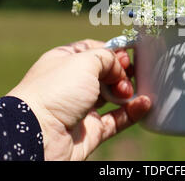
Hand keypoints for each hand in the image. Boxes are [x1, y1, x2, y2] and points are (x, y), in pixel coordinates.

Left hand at [7, 39, 150, 160]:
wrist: (39, 135)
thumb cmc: (56, 90)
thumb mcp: (84, 61)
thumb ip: (107, 57)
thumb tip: (119, 68)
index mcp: (64, 61)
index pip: (92, 50)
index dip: (111, 50)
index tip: (127, 53)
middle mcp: (72, 84)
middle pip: (105, 73)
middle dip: (121, 72)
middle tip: (129, 74)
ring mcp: (81, 108)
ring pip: (112, 96)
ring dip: (127, 91)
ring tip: (131, 91)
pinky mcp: (90, 130)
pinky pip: (116, 119)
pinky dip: (132, 112)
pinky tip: (144, 103)